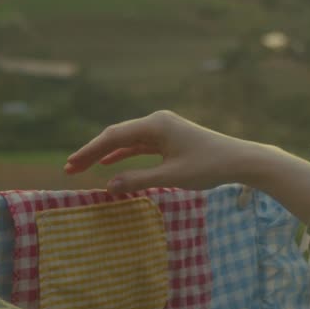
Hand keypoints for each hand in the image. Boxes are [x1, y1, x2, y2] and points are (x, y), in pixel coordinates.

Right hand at [65, 110, 262, 192]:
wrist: (240, 160)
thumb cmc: (209, 166)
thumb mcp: (172, 177)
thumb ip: (139, 180)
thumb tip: (108, 186)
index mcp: (155, 125)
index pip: (113, 136)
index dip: (89, 152)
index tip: (71, 166)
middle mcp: (157, 122)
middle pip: (116, 135)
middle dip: (91, 152)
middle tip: (69, 169)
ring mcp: (163, 129)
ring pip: (126, 140)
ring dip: (105, 154)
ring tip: (81, 167)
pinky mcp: (170, 139)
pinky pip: (139, 145)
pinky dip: (123, 154)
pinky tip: (109, 163)